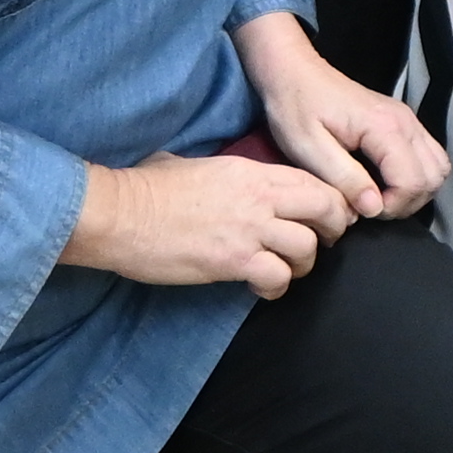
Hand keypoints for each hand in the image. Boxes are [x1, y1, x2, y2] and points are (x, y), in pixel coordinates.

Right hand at [62, 150, 346, 296]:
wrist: (119, 213)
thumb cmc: (146, 187)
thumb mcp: (192, 164)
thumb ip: (222, 173)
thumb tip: (220, 179)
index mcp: (250, 170)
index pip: (313, 181)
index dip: (329, 200)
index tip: (327, 216)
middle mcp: (257, 197)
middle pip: (325, 208)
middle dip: (333, 229)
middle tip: (323, 243)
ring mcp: (248, 229)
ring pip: (307, 247)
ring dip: (303, 264)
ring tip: (287, 270)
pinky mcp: (232, 260)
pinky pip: (277, 277)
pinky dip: (276, 287)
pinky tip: (262, 288)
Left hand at [234, 10, 440, 220]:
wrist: (294, 72)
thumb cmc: (295, 108)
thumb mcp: (308, 149)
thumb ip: (345, 179)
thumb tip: (374, 208)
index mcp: (383, 127)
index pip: (412, 181)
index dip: (392, 206)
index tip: (362, 209)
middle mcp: (406, 121)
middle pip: (432, 177)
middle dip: (406, 202)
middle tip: (371, 207)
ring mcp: (409, 120)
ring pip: (438, 168)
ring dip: (415, 191)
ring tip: (380, 198)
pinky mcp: (404, 122)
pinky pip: (430, 157)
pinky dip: (417, 177)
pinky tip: (387, 182)